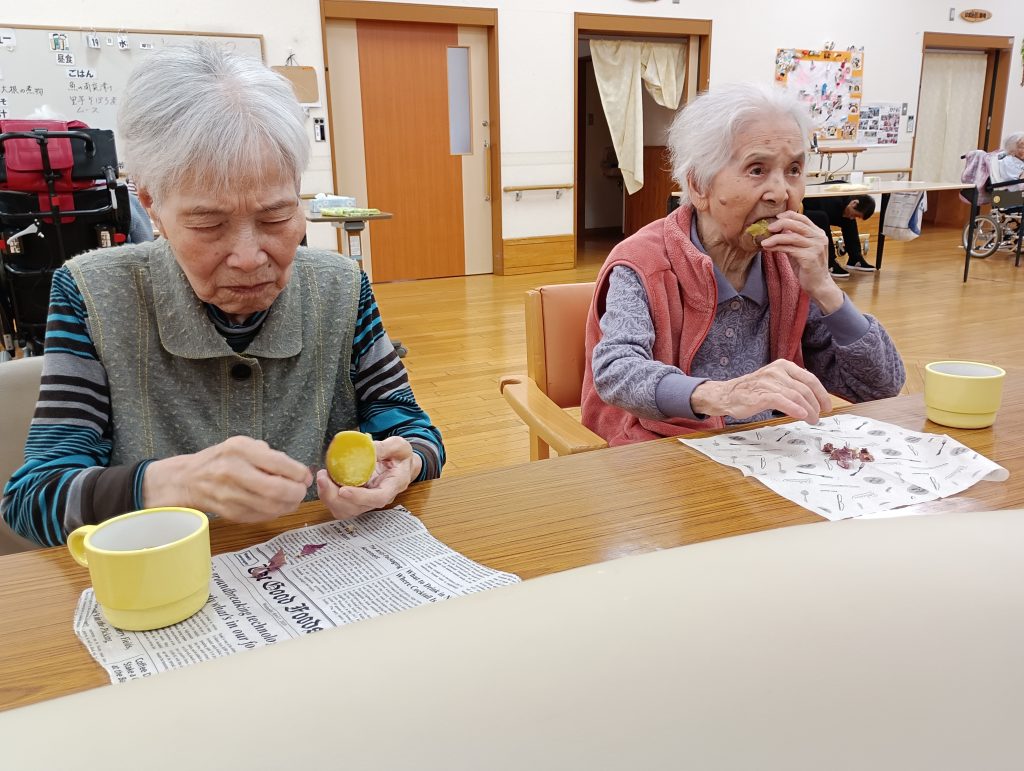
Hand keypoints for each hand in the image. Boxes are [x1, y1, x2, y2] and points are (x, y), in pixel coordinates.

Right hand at [143, 435, 312, 522]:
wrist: (187, 479)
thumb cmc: (221, 459)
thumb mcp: (243, 445)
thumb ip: (270, 455)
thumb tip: (299, 472)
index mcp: (239, 449)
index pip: (279, 464)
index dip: (299, 473)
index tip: (305, 476)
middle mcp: (233, 472)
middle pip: (276, 489)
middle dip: (296, 492)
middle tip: (301, 490)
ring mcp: (229, 495)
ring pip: (271, 507)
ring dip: (289, 505)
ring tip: (292, 499)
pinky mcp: (230, 513)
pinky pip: (261, 516)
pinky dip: (275, 513)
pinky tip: (277, 506)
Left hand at [316, 436, 421, 520]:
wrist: (400, 464)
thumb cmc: (401, 456)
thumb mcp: (399, 446)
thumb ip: (385, 447)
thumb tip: (368, 448)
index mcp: (392, 486)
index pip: (377, 498)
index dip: (360, 497)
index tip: (344, 490)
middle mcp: (378, 498)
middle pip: (356, 508)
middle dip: (335, 497)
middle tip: (323, 478)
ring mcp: (366, 500)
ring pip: (345, 510)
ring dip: (329, 497)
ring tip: (322, 477)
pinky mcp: (356, 499)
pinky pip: (340, 504)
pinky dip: (328, 495)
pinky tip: (325, 480)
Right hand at [691, 359, 831, 423]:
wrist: (727, 394)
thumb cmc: (752, 391)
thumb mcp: (775, 382)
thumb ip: (792, 386)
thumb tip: (814, 400)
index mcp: (784, 366)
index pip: (810, 379)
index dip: (821, 394)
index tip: (827, 406)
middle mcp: (777, 371)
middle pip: (805, 389)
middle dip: (816, 405)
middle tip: (819, 417)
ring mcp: (769, 382)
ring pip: (796, 396)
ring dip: (808, 410)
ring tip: (812, 420)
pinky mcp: (761, 395)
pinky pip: (782, 401)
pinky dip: (794, 409)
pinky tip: (801, 415)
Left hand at [760, 211, 843, 313]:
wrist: (818, 285)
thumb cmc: (808, 267)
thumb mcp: (800, 249)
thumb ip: (792, 239)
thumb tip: (776, 230)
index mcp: (818, 234)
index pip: (803, 218)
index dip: (789, 215)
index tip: (776, 217)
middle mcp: (819, 238)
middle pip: (798, 224)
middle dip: (781, 223)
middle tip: (768, 227)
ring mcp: (815, 248)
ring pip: (792, 237)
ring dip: (775, 238)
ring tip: (764, 241)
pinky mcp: (809, 258)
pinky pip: (790, 249)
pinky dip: (777, 247)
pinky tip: (769, 248)